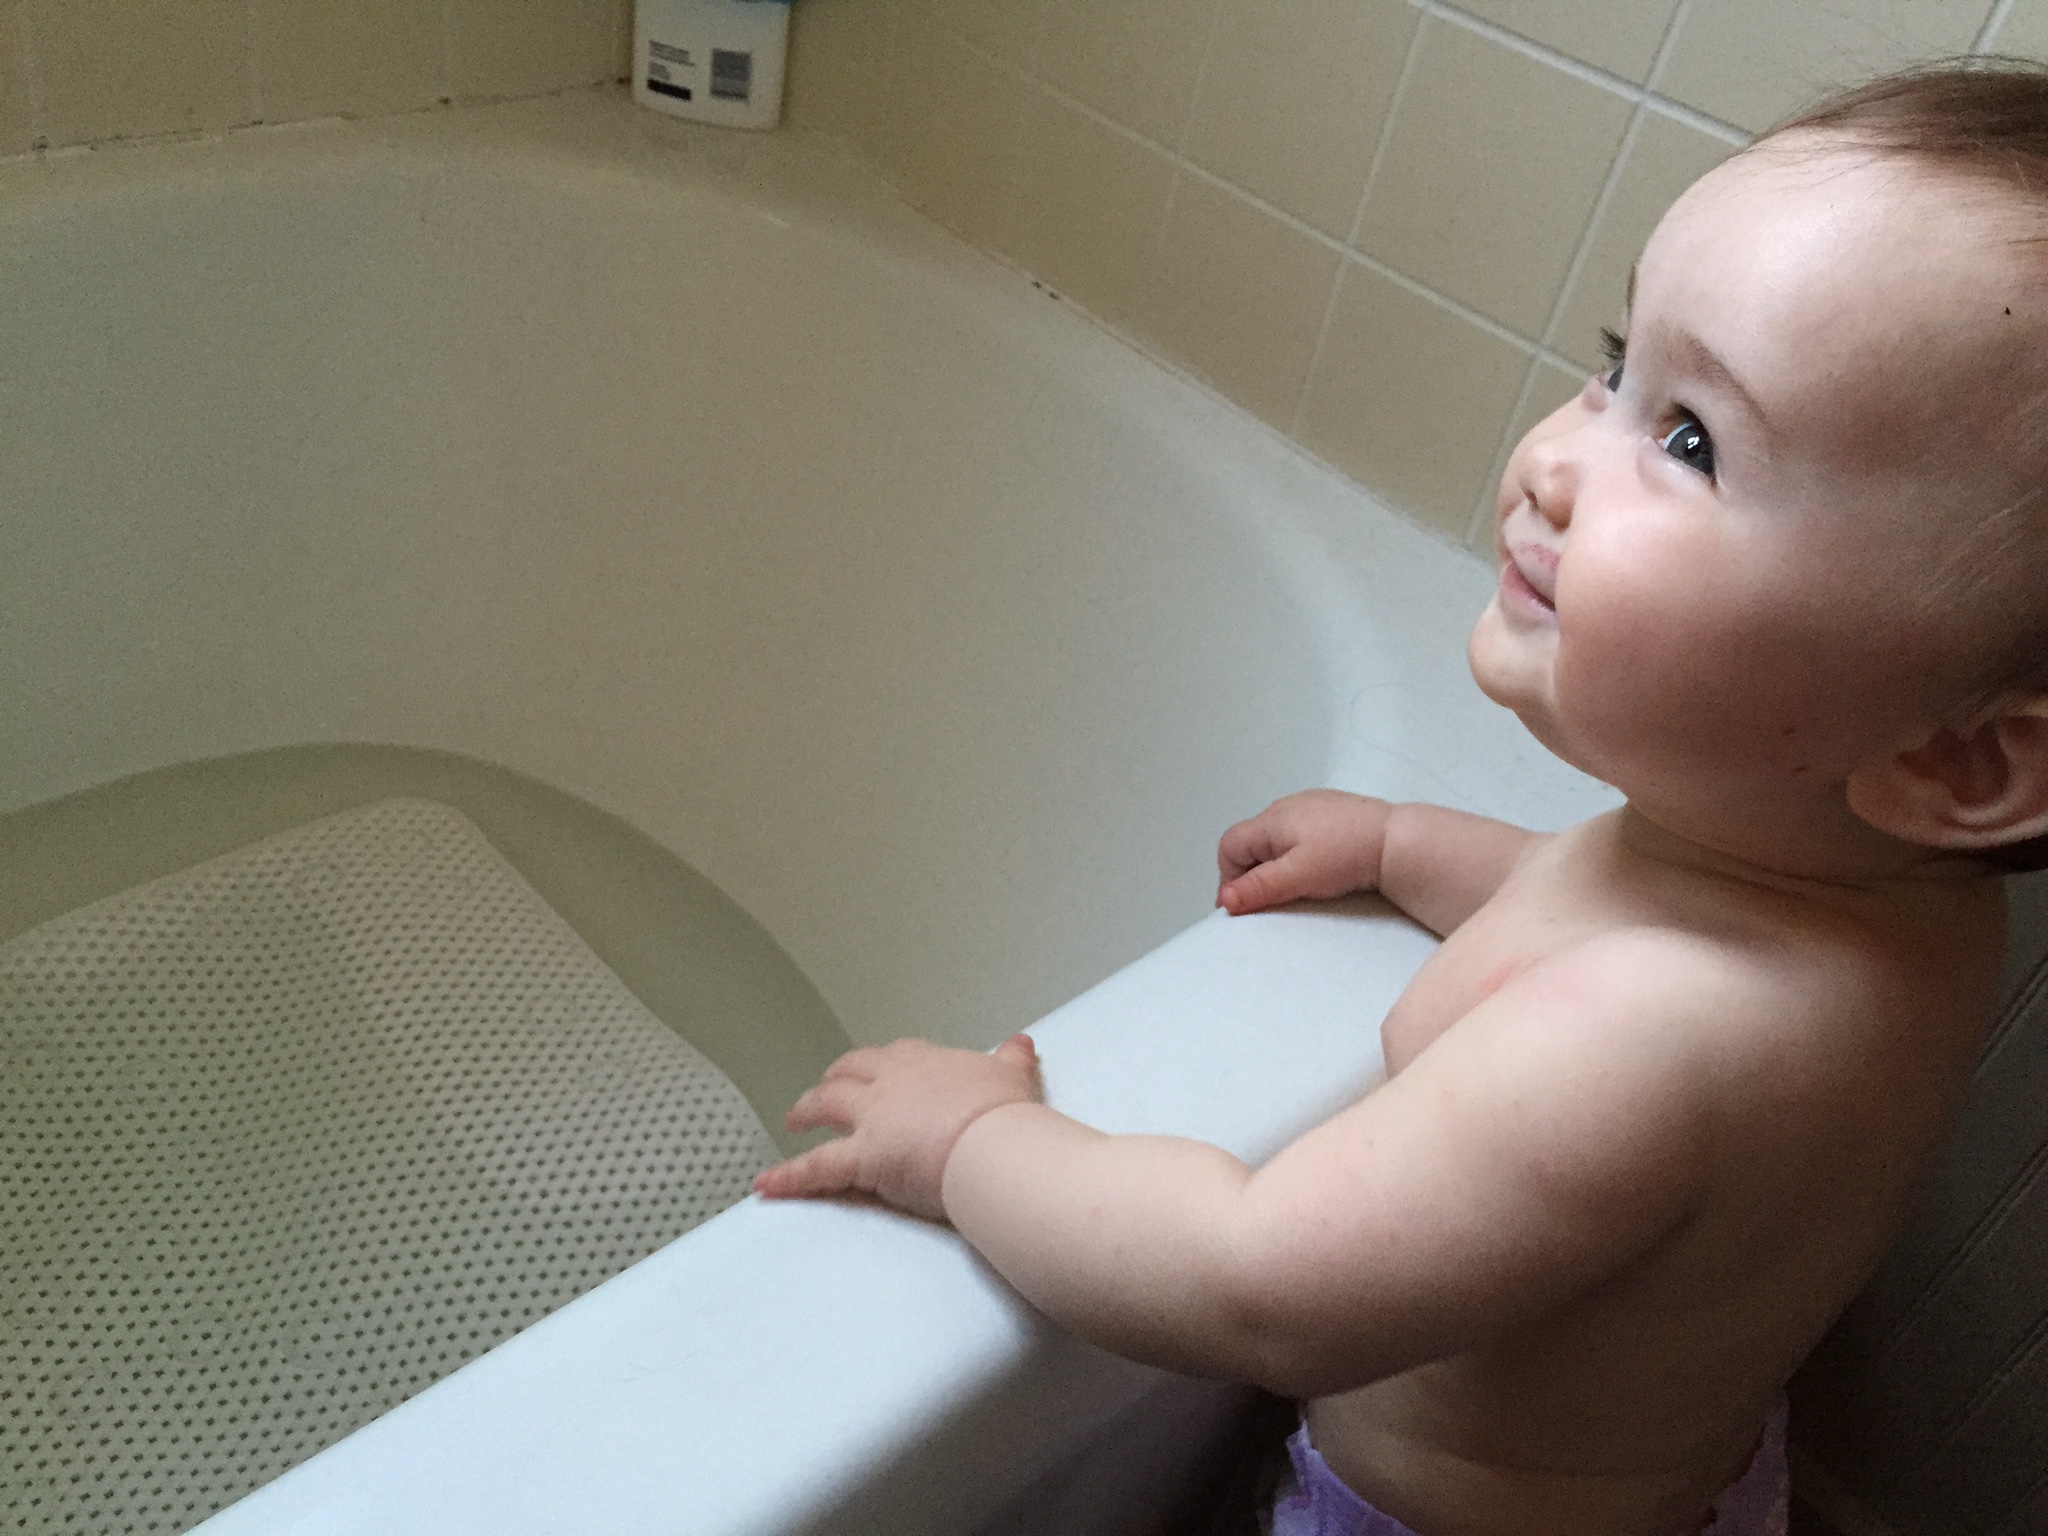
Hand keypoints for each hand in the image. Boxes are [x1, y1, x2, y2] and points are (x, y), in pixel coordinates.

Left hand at [752, 1035, 1043, 1220]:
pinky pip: (816, 1167)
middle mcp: (892, 1082)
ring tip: (793, 1120)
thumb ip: (1011, 1059)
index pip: (895, 1056)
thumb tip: (1020, 1043)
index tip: (877, 1070)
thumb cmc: (1005, 1113)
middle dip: (834, 1080)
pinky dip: (788, 1177)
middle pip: (850, 1073)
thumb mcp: (1014, 1076)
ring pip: (825, 1106)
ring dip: (806, 1112)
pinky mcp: (862, 1157)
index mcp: (926, 1062)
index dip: (882, 1065)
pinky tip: (765, 1185)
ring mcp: (873, 1118)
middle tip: (825, 1091)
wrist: (995, 1141)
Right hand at [1215, 790, 1391, 914]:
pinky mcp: (1332, 812)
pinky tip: (1320, 867)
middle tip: (1268, 899)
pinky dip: (1297, 853)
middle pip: (1251, 841)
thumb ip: (1258, 888)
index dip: (1229, 877)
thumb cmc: (1343, 856)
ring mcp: (1310, 805)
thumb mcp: (1297, 876)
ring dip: (1274, 863)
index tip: (1243, 905)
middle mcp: (1285, 806)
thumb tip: (1223, 901)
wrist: (1397, 840)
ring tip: (1296, 885)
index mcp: (1271, 819)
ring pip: (1276, 838)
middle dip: (1251, 872)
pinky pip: (1300, 833)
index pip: (1230, 846)